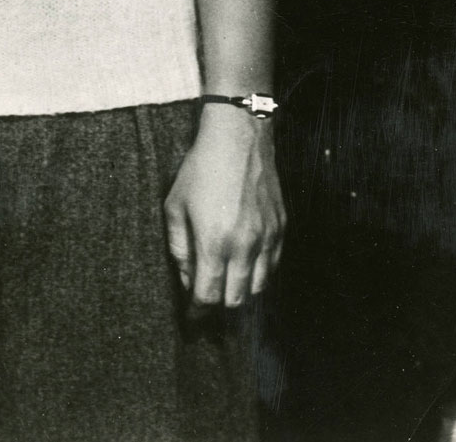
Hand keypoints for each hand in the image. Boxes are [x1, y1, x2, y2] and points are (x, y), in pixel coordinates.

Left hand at [164, 105, 284, 311]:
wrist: (238, 138)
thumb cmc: (200, 169)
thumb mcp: (174, 205)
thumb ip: (179, 248)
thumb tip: (187, 279)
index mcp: (213, 242)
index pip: (208, 296)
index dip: (198, 312)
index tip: (192, 317)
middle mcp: (244, 246)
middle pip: (235, 300)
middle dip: (219, 306)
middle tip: (207, 302)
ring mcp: (267, 239)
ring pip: (257, 288)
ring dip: (240, 292)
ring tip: (225, 284)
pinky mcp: (281, 229)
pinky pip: (272, 267)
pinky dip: (258, 275)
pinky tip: (244, 265)